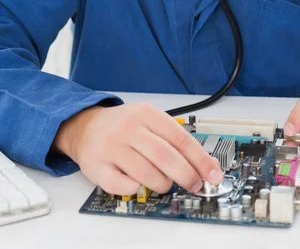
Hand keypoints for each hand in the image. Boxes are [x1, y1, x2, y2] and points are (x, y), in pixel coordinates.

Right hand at [53, 102, 222, 195]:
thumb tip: (205, 162)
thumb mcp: (149, 120)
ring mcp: (112, 147)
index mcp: (146, 114)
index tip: (213, 173)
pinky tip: (139, 182)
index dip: (200, 159)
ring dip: (163, 184)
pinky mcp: (98, 167)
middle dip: (186, 175)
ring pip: (147, 174)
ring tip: (165, 183)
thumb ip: (174, 138)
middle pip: (166, 157)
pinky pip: (124, 186)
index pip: (180, 138)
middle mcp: (129, 128)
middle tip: (194, 185)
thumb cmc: (123, 125)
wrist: (85, 126)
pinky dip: (137, 188)